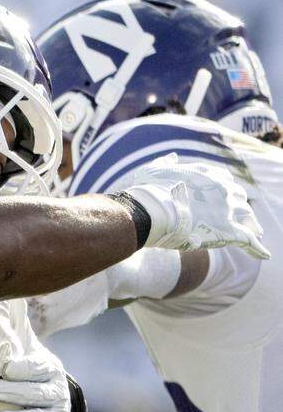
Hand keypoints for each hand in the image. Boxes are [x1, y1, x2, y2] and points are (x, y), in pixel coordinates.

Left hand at [0, 352, 71, 411]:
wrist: (49, 402)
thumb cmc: (24, 372)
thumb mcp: (22, 349)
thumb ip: (12, 328)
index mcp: (49, 369)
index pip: (39, 367)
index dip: (24, 368)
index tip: (6, 368)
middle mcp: (57, 394)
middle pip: (38, 394)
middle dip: (14, 393)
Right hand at [123, 154, 268, 258]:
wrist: (151, 210)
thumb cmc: (148, 191)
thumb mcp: (153, 170)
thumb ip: (165, 163)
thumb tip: (172, 157)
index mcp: (208, 173)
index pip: (225, 180)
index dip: (224, 190)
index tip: (221, 198)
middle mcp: (223, 188)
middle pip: (238, 197)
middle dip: (239, 206)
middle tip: (240, 217)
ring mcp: (228, 209)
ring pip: (247, 216)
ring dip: (251, 224)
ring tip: (256, 234)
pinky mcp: (228, 230)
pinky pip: (248, 239)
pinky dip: (256, 248)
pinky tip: (264, 254)